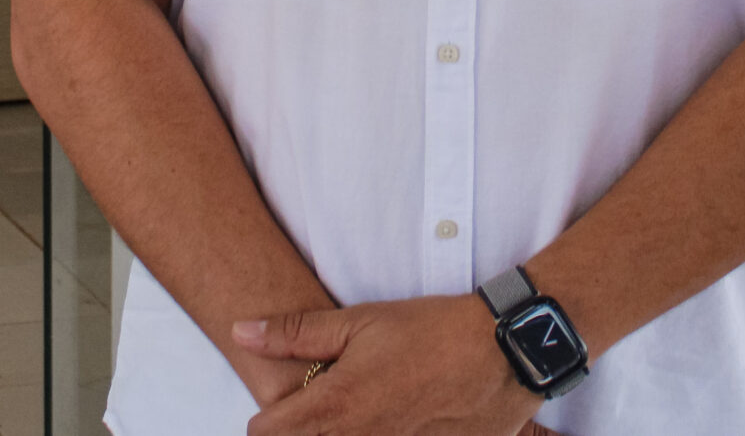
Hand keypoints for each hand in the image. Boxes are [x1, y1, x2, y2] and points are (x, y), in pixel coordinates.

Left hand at [236, 295, 539, 435]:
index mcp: (334, 407)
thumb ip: (294, 333)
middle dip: (302, 431)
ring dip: (343, 435)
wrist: (503, 353)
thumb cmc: (429, 331)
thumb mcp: (359, 321)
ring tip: (365, 413)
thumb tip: (241, 331)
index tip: (289, 401)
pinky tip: (398, 422)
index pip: (266, 432)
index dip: (271, 416)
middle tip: (328, 407)